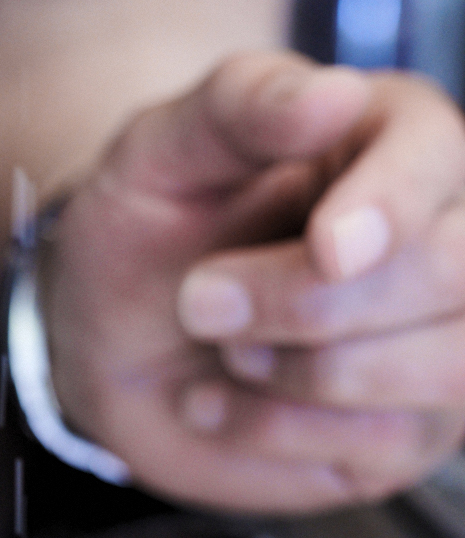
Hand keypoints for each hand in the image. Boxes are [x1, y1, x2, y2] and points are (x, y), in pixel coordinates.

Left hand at [43, 51, 464, 513]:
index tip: (327, 249)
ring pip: (444, 369)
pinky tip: (216, 400)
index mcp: (396, 140)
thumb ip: (239, 107)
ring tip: (221, 349)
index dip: (390, 207)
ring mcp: (442, 337)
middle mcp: (445, 233)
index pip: (435, 161)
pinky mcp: (408, 428)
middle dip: (308, 306)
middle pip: (453, 275)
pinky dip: (277, 429)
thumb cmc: (146, 232)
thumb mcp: (158, 153)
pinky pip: (385, 443)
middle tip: (198, 300)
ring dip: (302, 373)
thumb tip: (334, 95)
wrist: (106, 341)